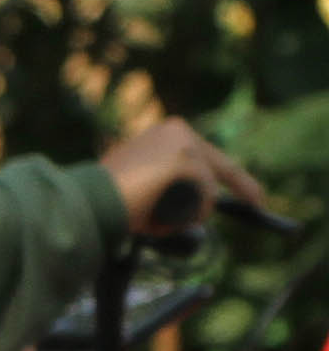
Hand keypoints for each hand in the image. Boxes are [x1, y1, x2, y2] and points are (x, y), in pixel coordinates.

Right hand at [107, 117, 271, 235]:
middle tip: (258, 202)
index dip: (225, 174)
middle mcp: (178, 130)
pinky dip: (190, 214)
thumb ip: (168, 181)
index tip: (245, 190)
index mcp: (165, 132)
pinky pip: (205, 198)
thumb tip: (194, 201)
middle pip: (219, 166)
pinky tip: (165, 218)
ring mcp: (184, 144)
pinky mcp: (187, 161)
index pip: (204, 154)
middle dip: (241, 185)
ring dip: (192, 210)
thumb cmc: (107, 196)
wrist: (92, 198)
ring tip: (159, 220)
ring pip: (208, 188)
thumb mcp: (142, 181)